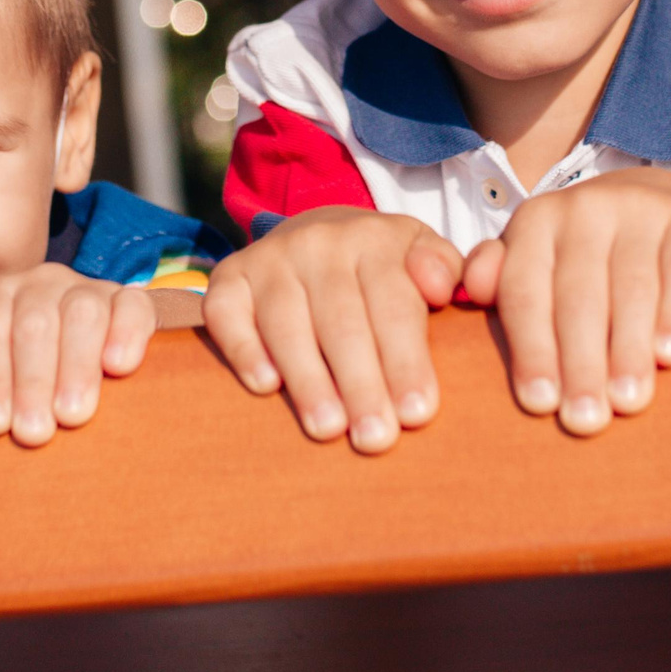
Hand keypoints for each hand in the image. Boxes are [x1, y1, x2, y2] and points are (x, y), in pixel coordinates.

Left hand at [0, 266, 165, 444]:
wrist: (101, 341)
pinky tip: (120, 368)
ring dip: (76, 367)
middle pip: (32, 325)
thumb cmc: (24, 357)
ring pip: (81, 316)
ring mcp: (89, 291)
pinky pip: (133, 309)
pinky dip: (126, 335)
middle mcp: (41, 286)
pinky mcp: (134, 302)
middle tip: (33, 434)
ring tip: (74, 416)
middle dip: (30, 381)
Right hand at [202, 208, 461, 453]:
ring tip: (327, 429)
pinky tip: (265, 386)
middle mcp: (320, 242)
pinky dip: (245, 350)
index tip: (417, 413)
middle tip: (376, 438)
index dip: (406, 360)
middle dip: (361, 383)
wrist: (316, 233)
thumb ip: (442, 269)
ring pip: (287, 322)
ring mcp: (270, 258)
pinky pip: (228, 314)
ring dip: (308, 378)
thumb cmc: (381, 269)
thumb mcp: (420, 257)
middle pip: (342, 320)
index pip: (394, 305)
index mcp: (376, 238)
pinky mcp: (227, 278)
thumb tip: (439, 288)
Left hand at [459, 168, 670, 436]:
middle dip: (580, 363)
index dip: (531, 350)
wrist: (664, 204)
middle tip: (584, 421)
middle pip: (578, 296)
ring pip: (631, 288)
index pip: (525, 291)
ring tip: (628, 401)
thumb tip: (465, 294)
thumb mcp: (537, 257)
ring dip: (628, 350)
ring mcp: (639, 211)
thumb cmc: (585, 254)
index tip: (538, 405)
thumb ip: (498, 277)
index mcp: (535, 223)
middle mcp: (583, 209)